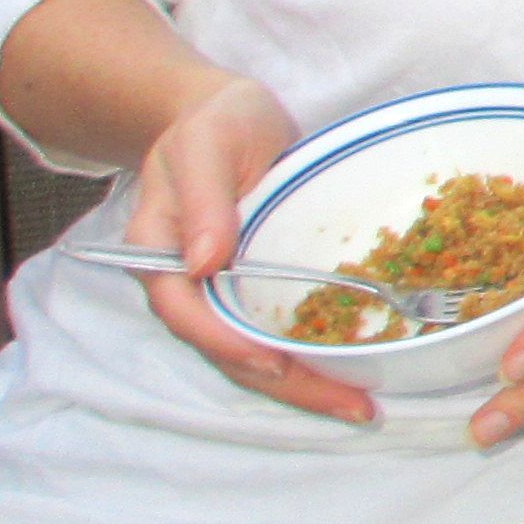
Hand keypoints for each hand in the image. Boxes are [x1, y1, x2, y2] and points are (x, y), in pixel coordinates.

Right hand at [125, 75, 375, 424]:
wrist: (226, 115)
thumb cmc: (211, 122)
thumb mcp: (206, 144)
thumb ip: (203, 198)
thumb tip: (203, 260)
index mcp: (159, 254)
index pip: (185, 312)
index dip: (225, 343)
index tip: (273, 364)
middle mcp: (190, 285)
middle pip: (228, 350)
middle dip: (287, 385)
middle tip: (350, 408)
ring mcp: (227, 291)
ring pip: (258, 353)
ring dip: (308, 384)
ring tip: (363, 408)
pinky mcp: (262, 287)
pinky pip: (285, 330)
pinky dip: (319, 355)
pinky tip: (364, 372)